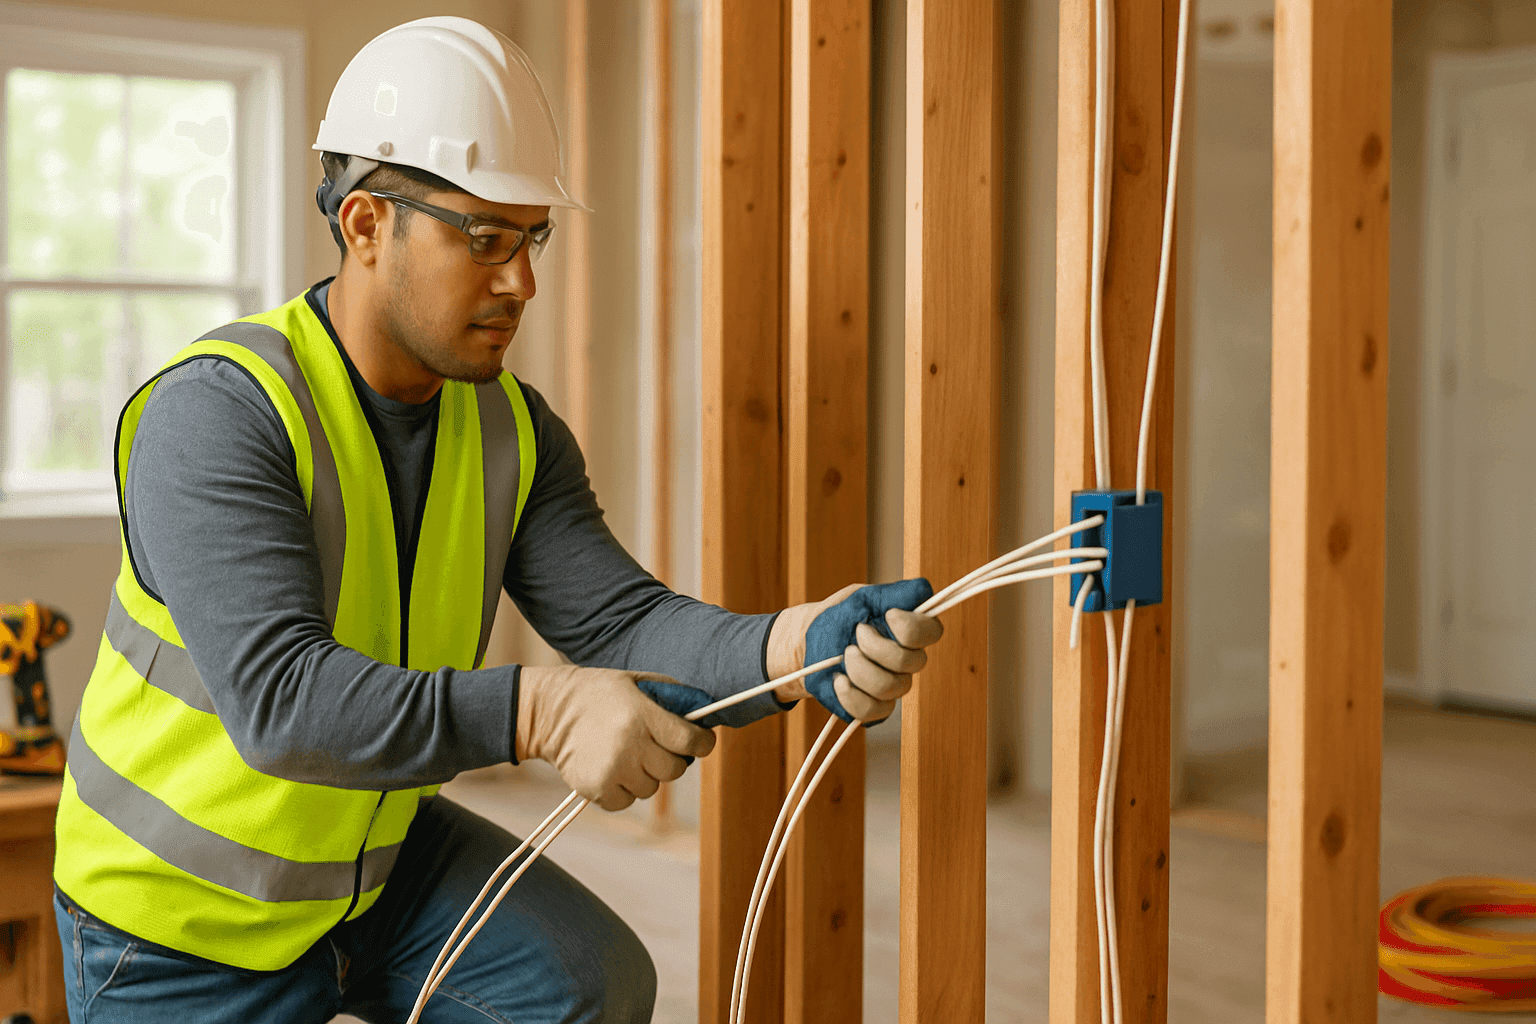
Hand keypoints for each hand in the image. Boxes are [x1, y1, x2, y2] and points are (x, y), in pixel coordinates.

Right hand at [516, 666, 716, 810]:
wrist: (548, 712)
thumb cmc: (597, 693)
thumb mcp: (635, 681)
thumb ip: (671, 694)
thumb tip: (704, 710)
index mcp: (642, 715)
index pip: (689, 741)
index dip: (702, 743)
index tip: (701, 741)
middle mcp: (629, 744)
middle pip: (675, 770)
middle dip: (672, 759)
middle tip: (656, 747)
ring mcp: (612, 770)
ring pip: (652, 788)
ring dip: (646, 775)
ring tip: (627, 755)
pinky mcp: (597, 789)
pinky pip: (627, 801)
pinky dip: (624, 790)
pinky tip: (612, 769)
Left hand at [766, 580, 943, 722]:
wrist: (807, 642)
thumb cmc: (838, 618)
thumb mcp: (862, 598)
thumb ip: (894, 594)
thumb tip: (924, 590)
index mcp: (910, 630)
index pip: (932, 632)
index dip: (912, 627)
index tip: (888, 615)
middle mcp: (907, 661)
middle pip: (912, 662)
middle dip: (876, 646)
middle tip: (856, 633)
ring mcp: (892, 687)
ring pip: (890, 687)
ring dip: (859, 668)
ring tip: (843, 655)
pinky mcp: (874, 709)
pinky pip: (871, 710)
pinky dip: (849, 693)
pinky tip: (838, 680)